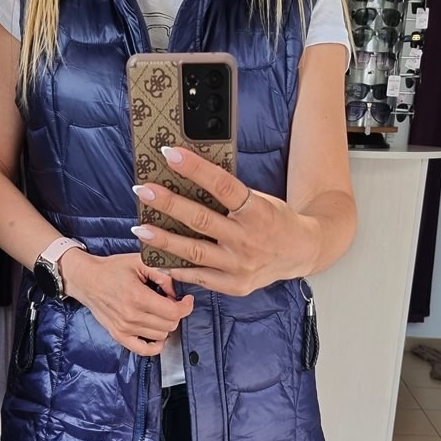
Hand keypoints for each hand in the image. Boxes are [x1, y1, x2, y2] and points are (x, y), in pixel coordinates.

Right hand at [63, 250, 193, 357]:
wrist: (86, 279)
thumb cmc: (111, 269)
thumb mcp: (138, 261)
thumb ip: (162, 273)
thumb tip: (175, 291)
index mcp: (138, 297)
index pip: (173, 312)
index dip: (185, 306)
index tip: (186, 300)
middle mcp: (132, 316)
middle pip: (170, 325)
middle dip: (176, 313)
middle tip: (170, 302)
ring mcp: (125, 329)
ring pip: (161, 336)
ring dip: (166, 325)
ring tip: (160, 312)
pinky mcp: (119, 336)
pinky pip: (144, 350)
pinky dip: (155, 345)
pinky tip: (157, 334)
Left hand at [130, 146, 319, 296]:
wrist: (299, 253)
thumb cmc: (273, 220)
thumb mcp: (260, 200)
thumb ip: (230, 194)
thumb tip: (189, 176)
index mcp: (257, 211)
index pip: (223, 186)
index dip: (195, 169)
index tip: (170, 155)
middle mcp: (248, 240)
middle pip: (201, 220)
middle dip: (168, 204)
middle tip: (143, 191)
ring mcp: (240, 266)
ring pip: (194, 252)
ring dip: (163, 240)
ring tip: (140, 229)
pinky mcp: (235, 285)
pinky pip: (199, 277)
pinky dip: (176, 268)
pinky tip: (157, 258)